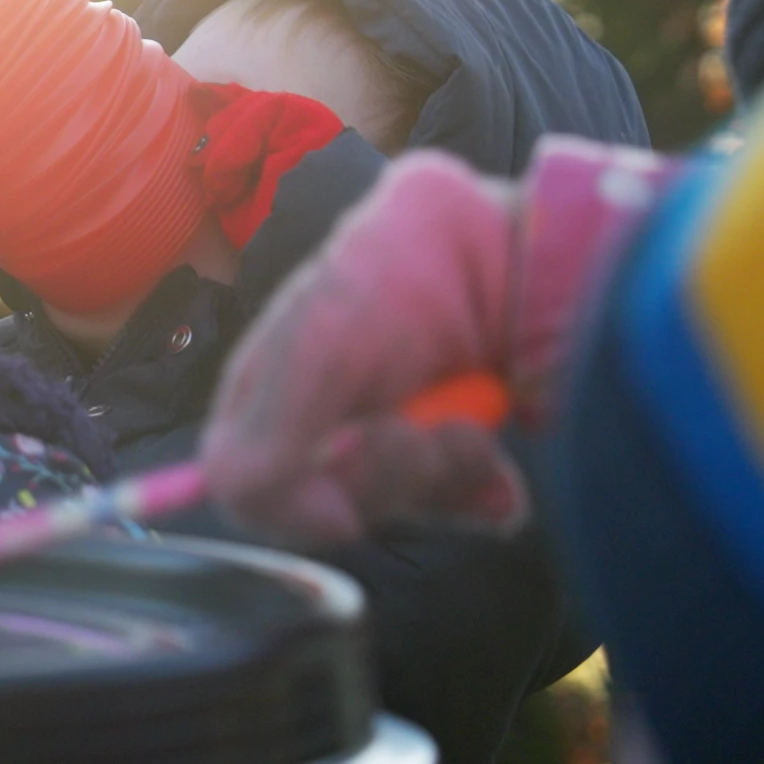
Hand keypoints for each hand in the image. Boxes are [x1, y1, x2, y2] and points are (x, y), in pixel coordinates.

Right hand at [201, 152, 531, 544]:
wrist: (524, 251)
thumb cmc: (404, 277)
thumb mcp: (315, 348)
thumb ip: (263, 432)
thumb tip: (240, 498)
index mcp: (272, 392)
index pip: (246, 482)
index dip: (289, 502)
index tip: (337, 503)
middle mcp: (329, 421)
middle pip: (327, 506)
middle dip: (381, 477)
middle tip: (415, 432)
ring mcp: (400, 441)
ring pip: (401, 512)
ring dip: (438, 474)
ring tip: (466, 424)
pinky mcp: (464, 458)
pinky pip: (467, 512)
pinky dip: (485, 491)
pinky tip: (491, 458)